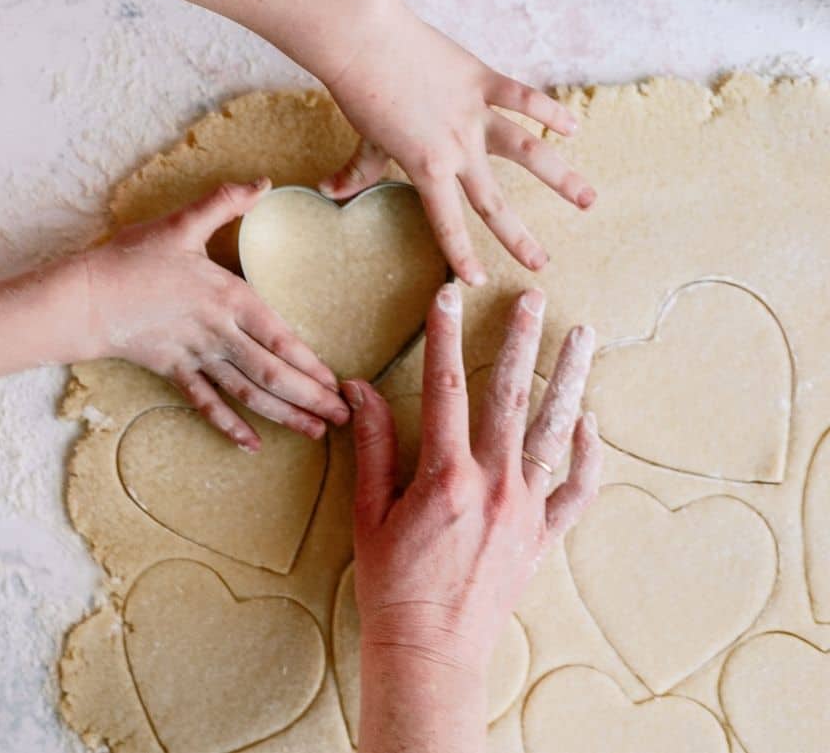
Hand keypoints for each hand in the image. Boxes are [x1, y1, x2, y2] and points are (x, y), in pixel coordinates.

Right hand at [79, 179, 349, 449]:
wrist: (84, 296)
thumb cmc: (131, 258)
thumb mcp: (181, 224)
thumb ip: (224, 203)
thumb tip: (263, 183)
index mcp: (228, 296)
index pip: (280, 336)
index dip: (310, 363)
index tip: (335, 381)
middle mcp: (218, 332)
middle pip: (272, 373)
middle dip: (310, 397)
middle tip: (342, 417)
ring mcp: (196, 356)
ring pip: (247, 393)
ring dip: (283, 415)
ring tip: (314, 432)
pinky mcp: (173, 370)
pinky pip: (206, 403)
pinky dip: (229, 425)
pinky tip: (251, 444)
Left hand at [317, 0, 595, 285]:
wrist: (366, 44)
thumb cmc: (362, 95)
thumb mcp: (364, 142)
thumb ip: (358, 172)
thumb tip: (328, 191)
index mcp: (426, 169)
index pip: (447, 222)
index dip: (462, 254)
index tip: (478, 280)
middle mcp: (457, 148)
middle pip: (493, 201)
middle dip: (517, 237)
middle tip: (541, 264)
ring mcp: (474, 114)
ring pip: (527, 151)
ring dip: (559, 178)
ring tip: (588, 200)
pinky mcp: (483, 80)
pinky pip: (523, 97)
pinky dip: (549, 110)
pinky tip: (573, 128)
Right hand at [343, 283, 600, 752]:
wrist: (431, 653)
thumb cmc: (392, 587)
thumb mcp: (369, 514)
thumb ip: (372, 446)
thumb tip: (358, 391)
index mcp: (445, 476)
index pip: (445, 389)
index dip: (443, 338)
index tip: (447, 297)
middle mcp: (494, 485)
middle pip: (510, 397)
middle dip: (519, 341)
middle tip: (531, 299)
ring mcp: (525, 510)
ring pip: (553, 432)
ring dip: (569, 380)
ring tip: (583, 337)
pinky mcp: (541, 536)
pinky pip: (576, 490)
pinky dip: (588, 455)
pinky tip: (590, 422)